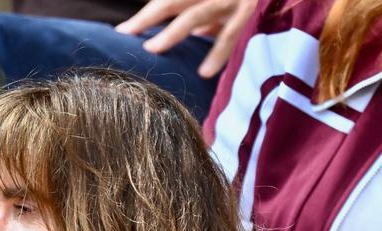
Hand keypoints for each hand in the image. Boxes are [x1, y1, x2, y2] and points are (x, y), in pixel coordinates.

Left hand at [116, 0, 256, 77]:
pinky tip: (203, 73)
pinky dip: (217, 54)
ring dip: (173, 32)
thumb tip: (197, 40)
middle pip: (175, 1)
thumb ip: (212, 20)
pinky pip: (231, 35)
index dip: (148, 14)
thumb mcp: (228, 8)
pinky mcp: (254, 13)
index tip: (123, 31)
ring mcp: (235, 0)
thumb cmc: (258, 1)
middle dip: (148, 18)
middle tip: (127, 35)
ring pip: (196, 14)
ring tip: (152, 49)